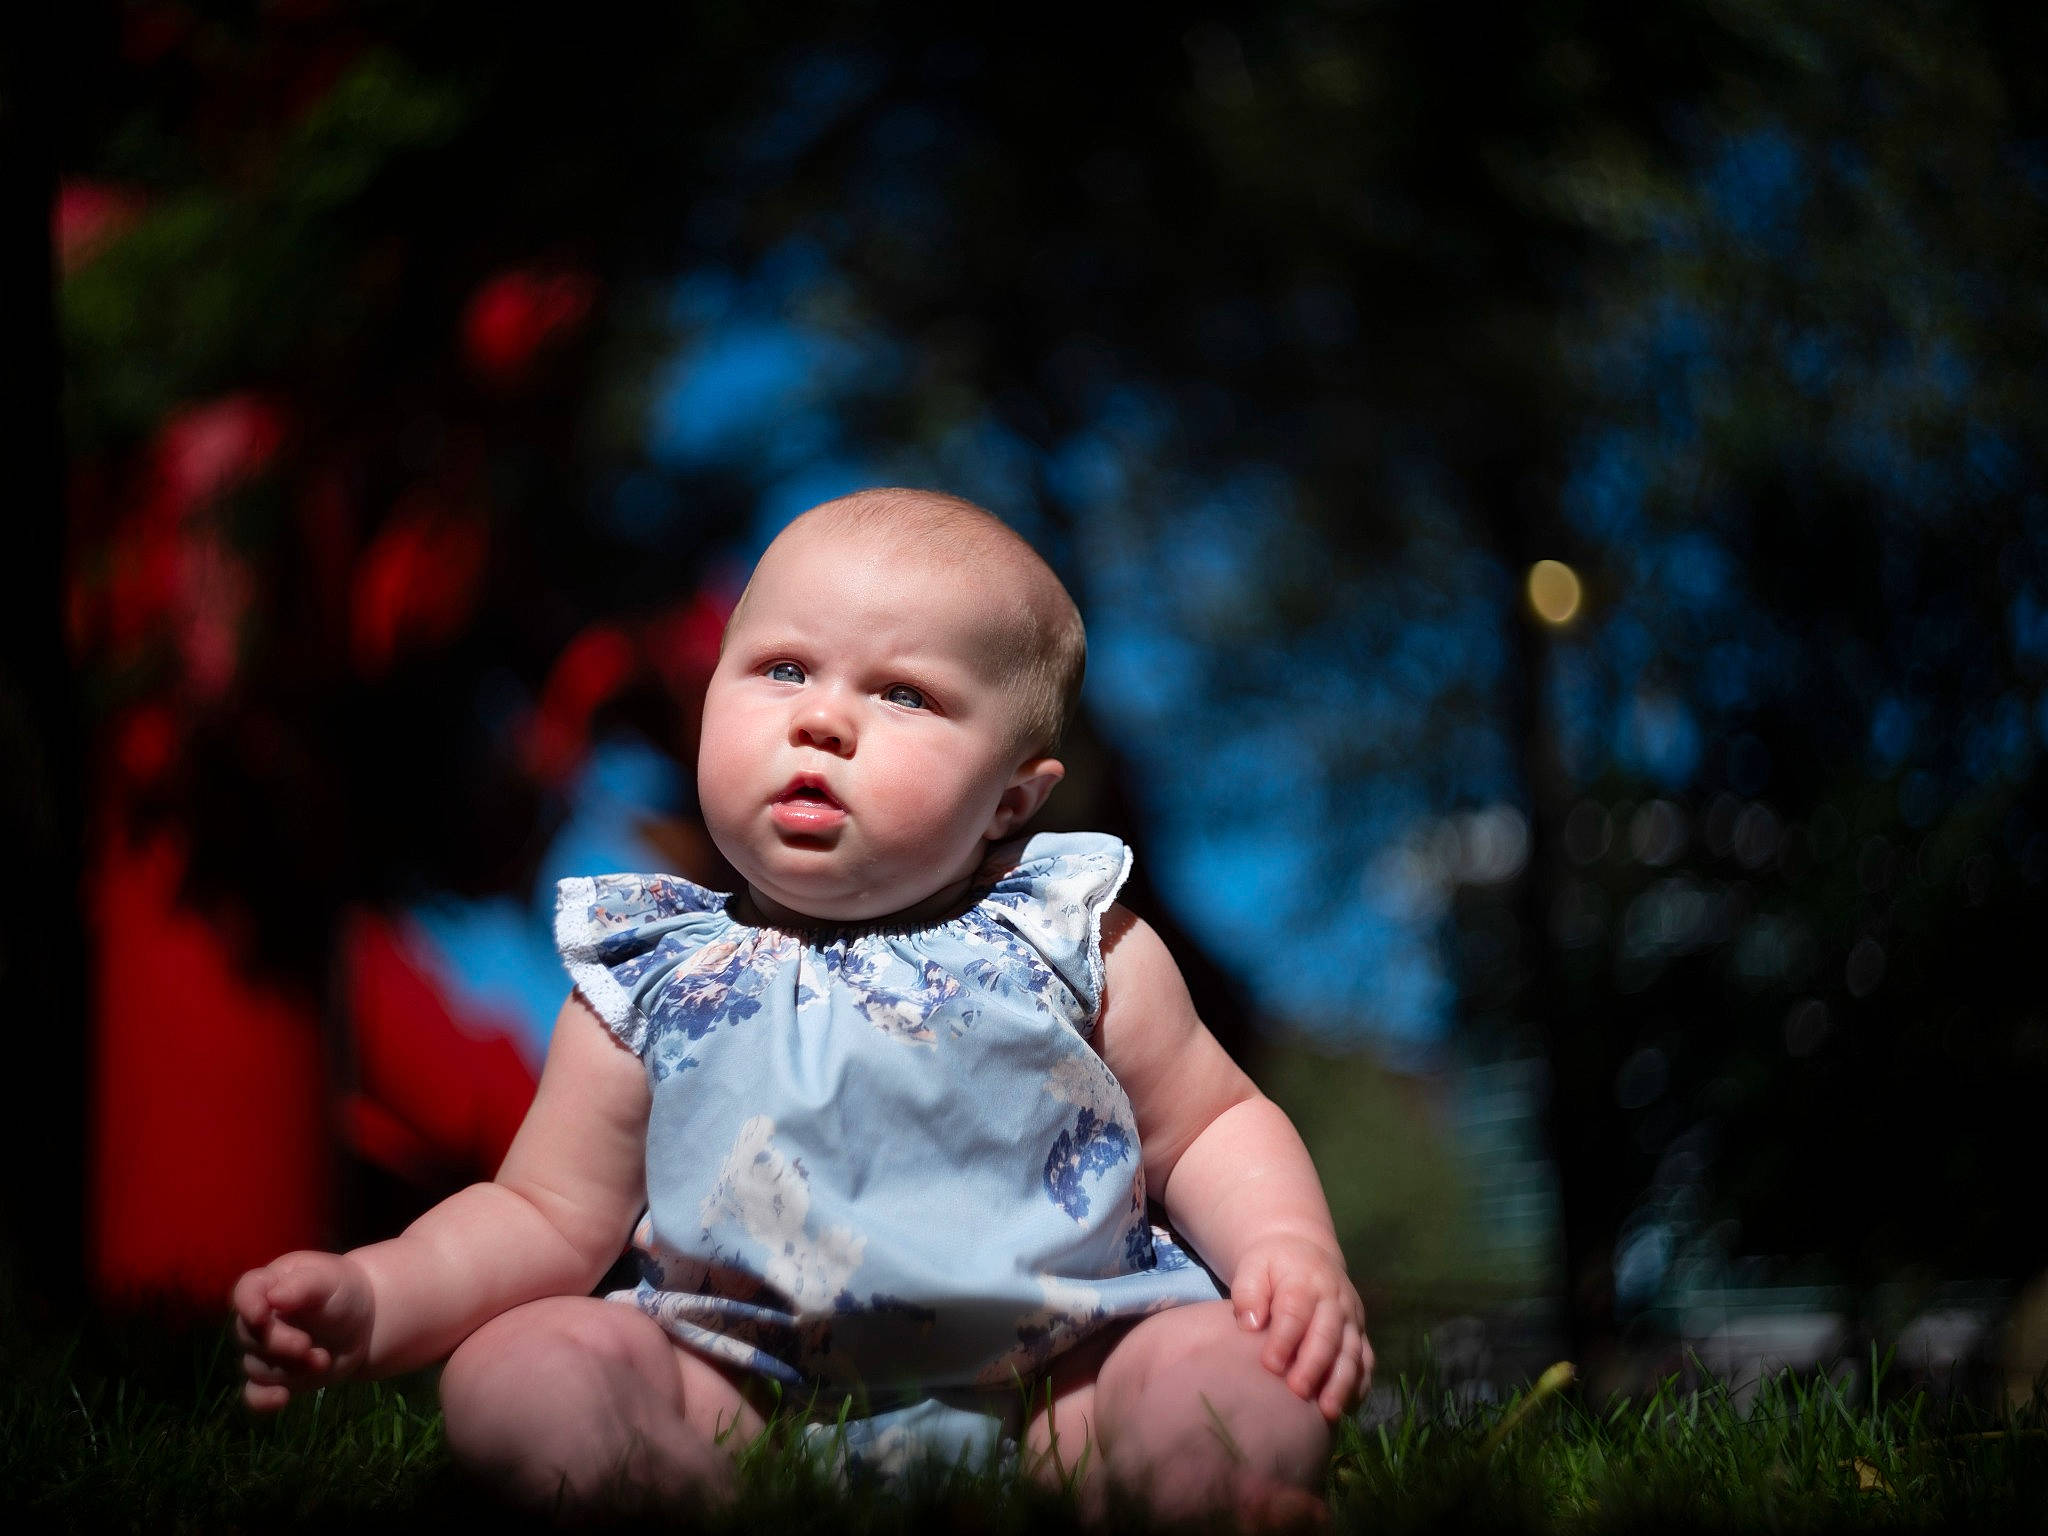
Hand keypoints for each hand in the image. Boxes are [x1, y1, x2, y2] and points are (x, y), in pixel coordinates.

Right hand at [230, 1251, 375, 1411]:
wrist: (363, 1324)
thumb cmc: (343, 1291)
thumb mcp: (329, 1280)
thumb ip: (303, 1285)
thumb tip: (274, 1297)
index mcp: (269, 1285)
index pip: (246, 1291)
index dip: (247, 1305)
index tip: (261, 1315)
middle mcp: (260, 1319)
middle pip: (249, 1336)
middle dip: (278, 1344)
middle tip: (307, 1346)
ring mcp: (265, 1350)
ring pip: (257, 1367)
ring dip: (289, 1368)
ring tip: (323, 1359)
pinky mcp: (275, 1377)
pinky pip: (255, 1394)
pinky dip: (263, 1399)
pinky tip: (282, 1398)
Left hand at [1230, 1233, 1372, 1420]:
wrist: (1304, 1252)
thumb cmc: (1272, 1266)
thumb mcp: (1254, 1267)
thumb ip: (1248, 1292)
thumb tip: (1250, 1323)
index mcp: (1306, 1281)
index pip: (1296, 1311)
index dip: (1284, 1339)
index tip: (1269, 1364)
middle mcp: (1335, 1301)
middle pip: (1328, 1335)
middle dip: (1314, 1365)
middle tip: (1297, 1391)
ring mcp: (1352, 1319)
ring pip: (1352, 1352)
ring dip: (1341, 1382)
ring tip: (1328, 1411)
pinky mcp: (1360, 1334)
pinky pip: (1366, 1361)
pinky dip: (1359, 1385)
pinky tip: (1347, 1408)